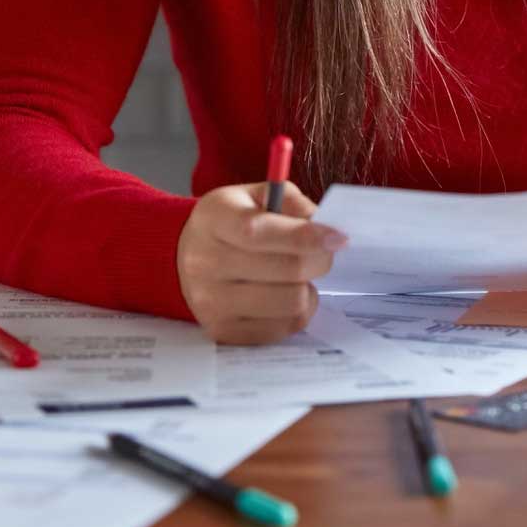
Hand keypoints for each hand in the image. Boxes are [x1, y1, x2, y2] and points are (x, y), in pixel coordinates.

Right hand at [176, 180, 346, 343]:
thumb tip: (328, 228)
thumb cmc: (234, 221)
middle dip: (320, 260)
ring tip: (300, 276)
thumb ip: (294, 205)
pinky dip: (297, 312)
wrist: (188, 256)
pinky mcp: (223, 331)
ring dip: (308, 288)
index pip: (259, 232)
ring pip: (290, 303)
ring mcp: (211, 302)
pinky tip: (287, 293)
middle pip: (286, 270)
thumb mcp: (259, 195)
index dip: (305, 236)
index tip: (338, 237)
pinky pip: (282, 328)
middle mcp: (206, 262)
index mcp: (215, 219)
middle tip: (325, 252)